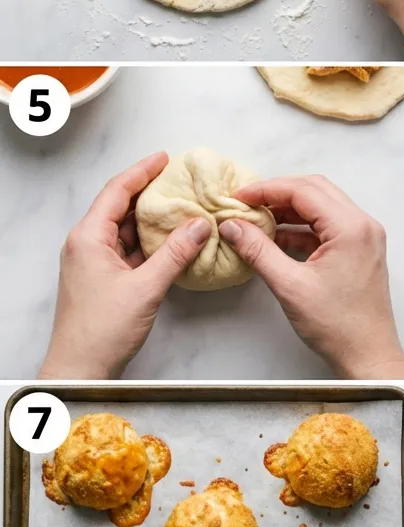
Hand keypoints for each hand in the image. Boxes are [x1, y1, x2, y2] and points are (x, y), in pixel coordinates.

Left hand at [39, 153, 211, 379]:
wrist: (80, 369)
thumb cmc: (102, 330)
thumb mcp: (146, 288)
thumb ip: (176, 253)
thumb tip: (200, 224)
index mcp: (88, 237)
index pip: (117, 191)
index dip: (142, 171)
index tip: (165, 158)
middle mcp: (87, 244)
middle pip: (119, 206)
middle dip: (148, 191)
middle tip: (177, 178)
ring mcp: (93, 261)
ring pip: (124, 228)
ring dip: (150, 218)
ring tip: (180, 204)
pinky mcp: (103, 277)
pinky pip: (127, 249)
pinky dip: (148, 241)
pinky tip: (171, 239)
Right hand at [219, 175, 403, 379]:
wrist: (368, 356)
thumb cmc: (338, 326)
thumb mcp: (290, 286)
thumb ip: (258, 251)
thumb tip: (233, 227)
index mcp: (351, 228)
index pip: (304, 190)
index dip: (267, 189)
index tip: (239, 196)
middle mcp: (362, 225)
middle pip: (315, 191)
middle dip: (277, 193)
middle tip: (246, 202)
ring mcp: (363, 237)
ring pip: (321, 207)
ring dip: (289, 210)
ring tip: (256, 218)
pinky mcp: (358, 250)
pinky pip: (326, 227)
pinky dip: (301, 228)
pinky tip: (275, 237)